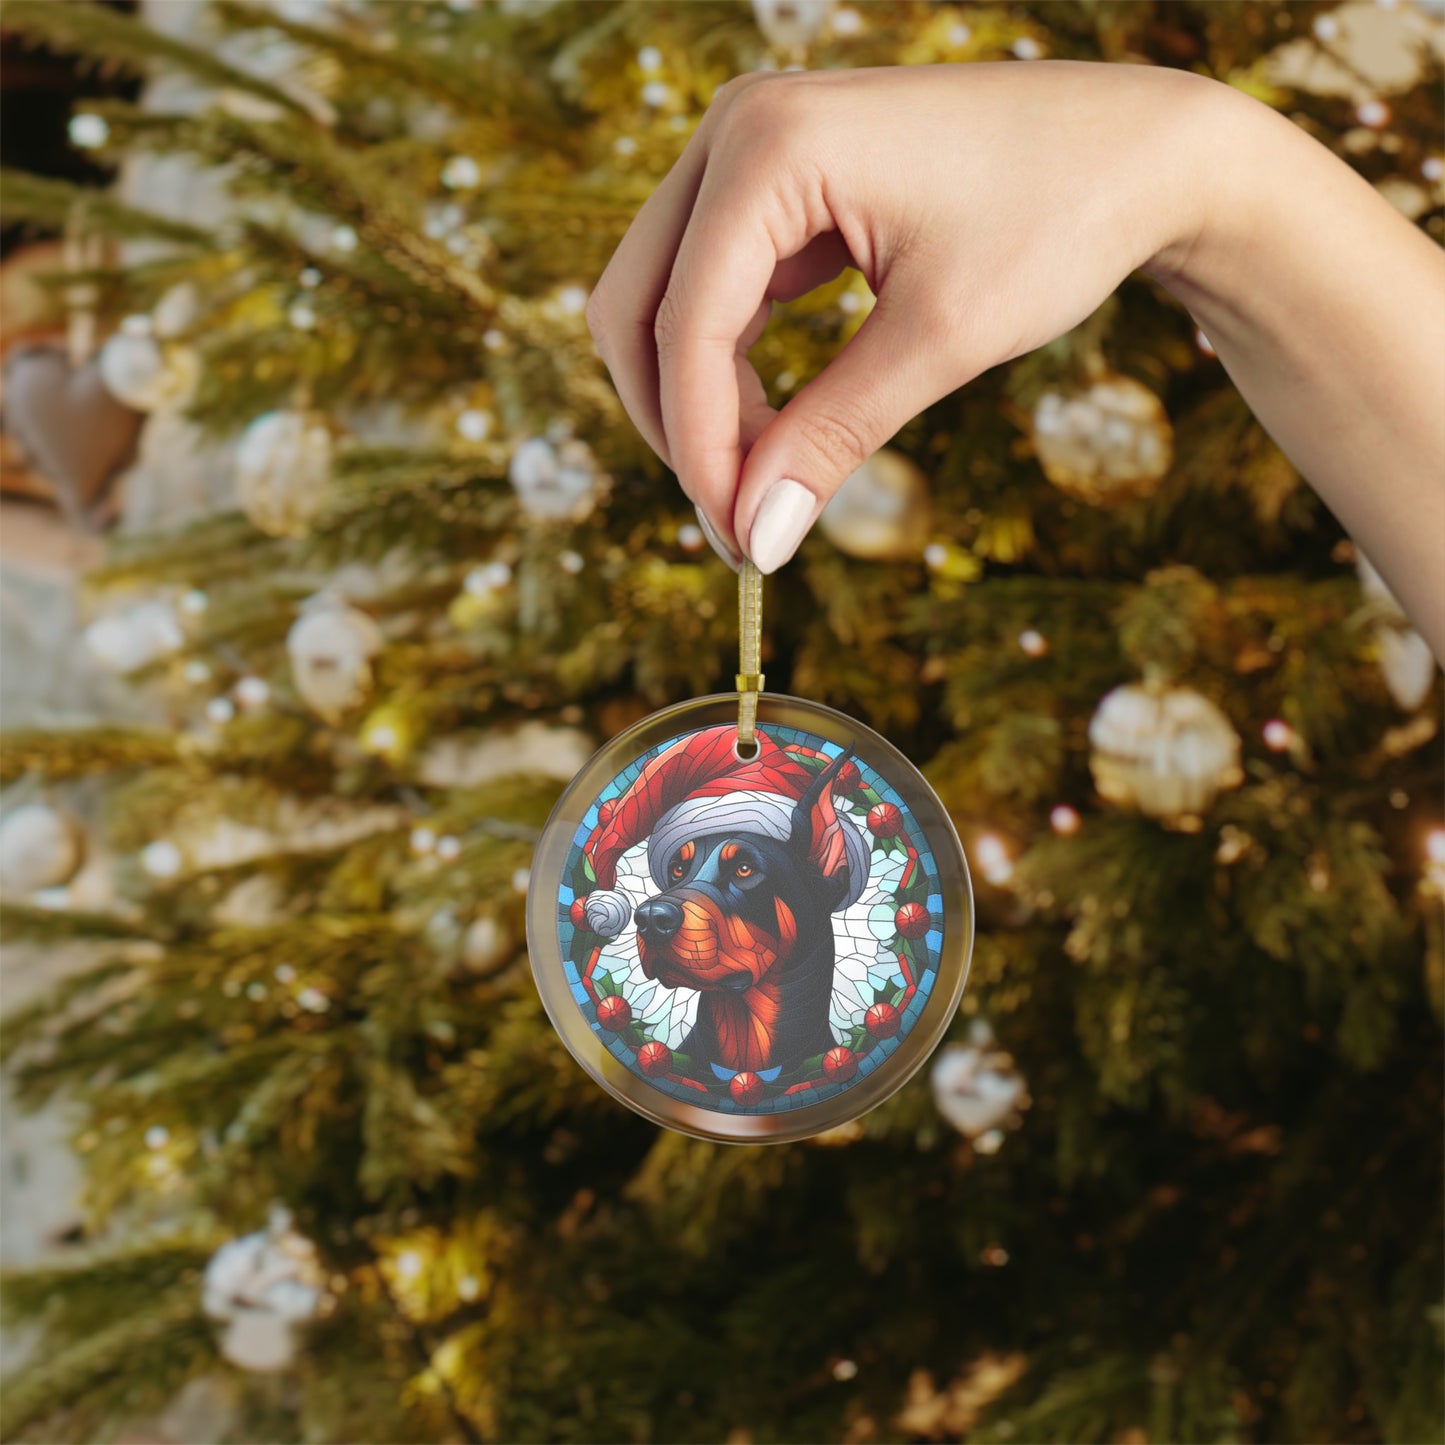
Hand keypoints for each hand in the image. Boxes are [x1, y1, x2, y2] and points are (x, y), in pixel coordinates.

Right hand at [586, 61, 1218, 571]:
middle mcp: (739, 130)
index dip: (700, 448)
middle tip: (737, 522)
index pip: (685, 325)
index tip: (739, 540)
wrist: (1140, 152)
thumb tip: (756, 537)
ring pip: (665, 302)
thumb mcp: (940, 341)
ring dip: (698, 402)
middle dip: (677, 424)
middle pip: (637, 307)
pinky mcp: (778, 183)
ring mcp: (752, 151)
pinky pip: (715, 290)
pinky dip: (731, 368)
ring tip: (764, 486)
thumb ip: (832, 437)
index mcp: (770, 145)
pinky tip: (777, 429)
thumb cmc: (1057, 220)